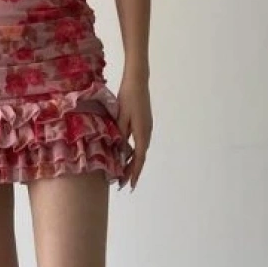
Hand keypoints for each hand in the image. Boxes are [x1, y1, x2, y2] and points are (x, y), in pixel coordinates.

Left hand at [115, 76, 151, 190]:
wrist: (137, 81)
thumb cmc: (128, 97)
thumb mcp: (121, 118)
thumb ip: (121, 136)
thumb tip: (120, 153)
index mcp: (142, 132)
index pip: (138, 158)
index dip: (133, 173)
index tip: (129, 185)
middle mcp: (147, 132)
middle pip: (140, 157)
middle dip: (131, 171)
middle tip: (123, 184)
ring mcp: (147, 127)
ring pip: (140, 150)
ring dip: (131, 162)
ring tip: (122, 173)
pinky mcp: (144, 123)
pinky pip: (139, 142)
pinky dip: (132, 151)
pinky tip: (124, 154)